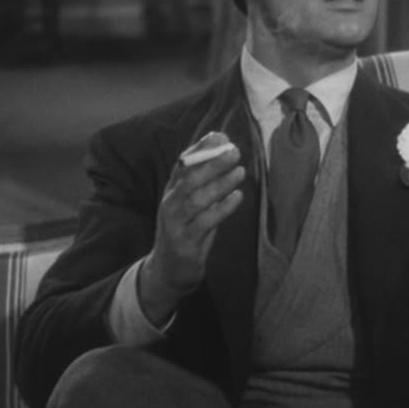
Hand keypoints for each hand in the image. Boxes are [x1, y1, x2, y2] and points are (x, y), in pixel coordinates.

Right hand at [139, 132, 244, 324]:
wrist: (168, 271)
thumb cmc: (186, 231)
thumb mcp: (192, 204)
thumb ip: (205, 180)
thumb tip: (224, 150)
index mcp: (172, 192)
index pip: (183, 164)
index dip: (200, 148)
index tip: (220, 136)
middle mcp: (170, 204)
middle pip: (189, 179)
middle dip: (212, 163)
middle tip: (234, 151)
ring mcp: (175, 224)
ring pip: (196, 199)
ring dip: (219, 184)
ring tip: (240, 171)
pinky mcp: (185, 243)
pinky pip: (204, 223)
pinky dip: (221, 209)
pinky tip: (237, 197)